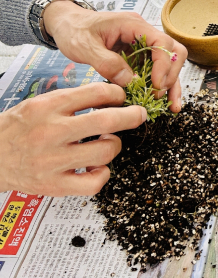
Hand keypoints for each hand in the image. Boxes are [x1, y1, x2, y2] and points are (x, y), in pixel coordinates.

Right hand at [0, 83, 145, 195]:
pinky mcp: (53, 185)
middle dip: (131, 116)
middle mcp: (50, 132)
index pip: (96, 92)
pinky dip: (103, 174)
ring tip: (107, 142)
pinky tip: (97, 167)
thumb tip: (110, 97)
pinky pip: (93, 183)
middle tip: (138, 115)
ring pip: (105, 152)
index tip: (121, 97)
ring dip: (114, 145)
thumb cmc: (18, 128)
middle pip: (106, 121)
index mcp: (47, 107)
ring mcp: (52, 161)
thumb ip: (72, 100)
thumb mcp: (39, 103)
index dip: (117, 94)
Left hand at [43, 2, 186, 111]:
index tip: (156, 84)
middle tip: (160, 96)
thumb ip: (107, 63)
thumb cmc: (74, 29)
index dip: (163, 65)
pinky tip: (160, 101)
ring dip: (171, 84)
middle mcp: (143, 33)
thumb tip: (130, 81)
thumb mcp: (84, 46)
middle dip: (171, 75)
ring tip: (172, 106)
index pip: (162, 42)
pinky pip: (154, 70)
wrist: (65, 23)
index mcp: (133, 25)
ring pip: (168, 63)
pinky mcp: (138, 56)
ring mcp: (142, 45)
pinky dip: (159, 86)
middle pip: (173, 52)